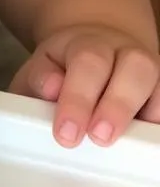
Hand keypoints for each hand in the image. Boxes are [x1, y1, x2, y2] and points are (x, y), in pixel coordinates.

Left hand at [10, 24, 159, 146]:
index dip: (77, 99)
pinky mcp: (159, 88)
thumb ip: (39, 77)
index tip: (66, 133)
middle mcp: (122, 51)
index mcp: (85, 43)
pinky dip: (154, 119)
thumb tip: (51, 88)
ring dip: (138, 113)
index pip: (86, 63)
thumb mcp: (41, 66)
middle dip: (116, 107)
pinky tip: (139, 140)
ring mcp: (146, 68)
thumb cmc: (61, 65)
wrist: (93, 44)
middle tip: (99, 138)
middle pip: (131, 68)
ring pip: (153, 79)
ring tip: (121, 143)